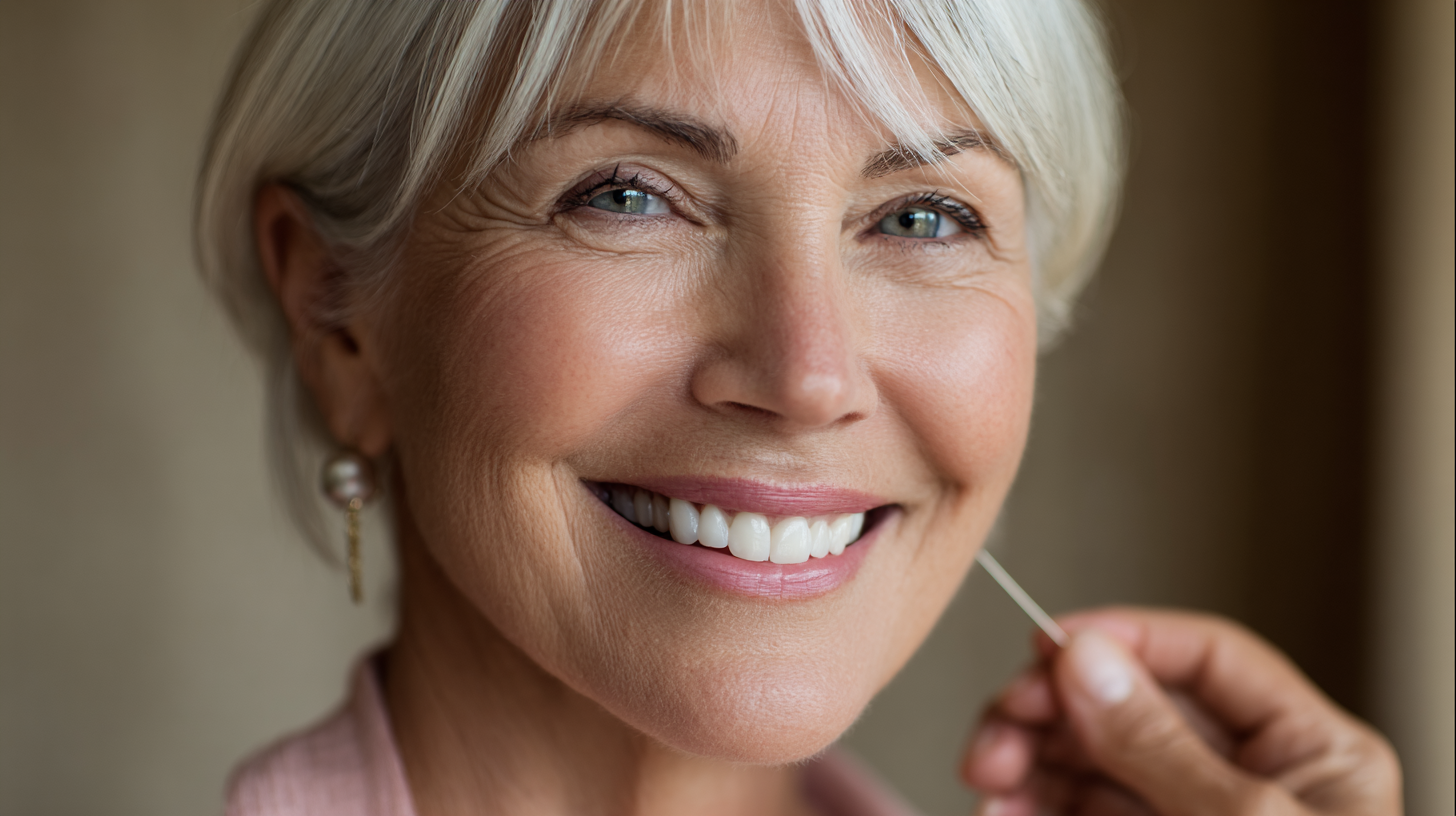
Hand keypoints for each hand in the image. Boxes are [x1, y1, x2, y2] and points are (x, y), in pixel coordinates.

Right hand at [961, 607, 1400, 815]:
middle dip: (1054, 710)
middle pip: (1130, 706)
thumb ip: (1158, 746)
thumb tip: (1085, 658)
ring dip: (1026, 761)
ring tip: (987, 781)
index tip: (1046, 647)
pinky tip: (999, 814)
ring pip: (1088, 761)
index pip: (1206, 659)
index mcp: (1309, 756)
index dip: (1123, 638)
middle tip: (998, 730)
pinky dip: (1029, 809)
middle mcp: (1243, 783)